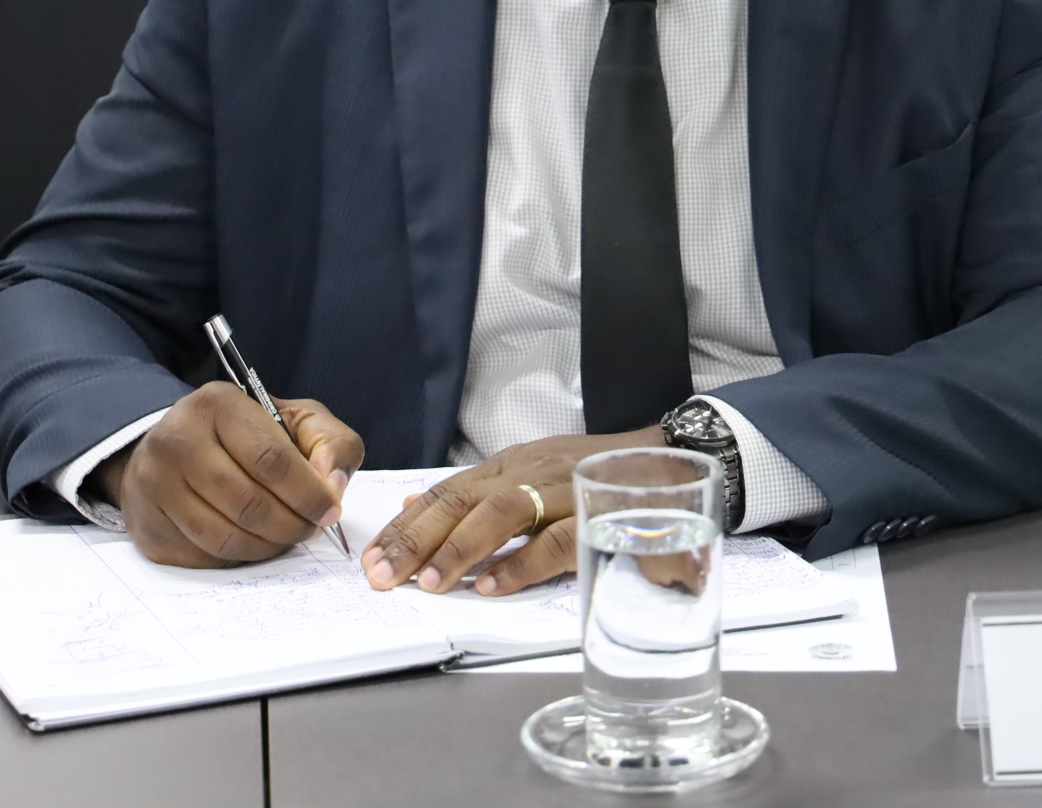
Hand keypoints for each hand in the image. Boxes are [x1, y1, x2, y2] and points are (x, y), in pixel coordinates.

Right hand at [97, 381, 362, 567]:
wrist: (176, 449)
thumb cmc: (246, 435)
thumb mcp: (295, 420)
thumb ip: (330, 443)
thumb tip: (333, 486)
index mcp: (217, 404)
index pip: (270, 459)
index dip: (308, 493)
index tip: (330, 510)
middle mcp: (177, 440)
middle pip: (248, 504)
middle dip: (292, 525)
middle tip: (312, 529)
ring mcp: (155, 485)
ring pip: (226, 537)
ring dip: (270, 546)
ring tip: (288, 536)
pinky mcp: (149, 526)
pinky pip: (205, 556)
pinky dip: (240, 557)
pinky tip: (255, 542)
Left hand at [361, 427, 664, 597]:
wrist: (671, 456)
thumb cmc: (595, 473)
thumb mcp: (529, 473)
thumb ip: (474, 495)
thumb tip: (410, 507)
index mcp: (509, 467)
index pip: (445, 494)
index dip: (405, 526)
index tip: (371, 559)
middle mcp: (529, 473)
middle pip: (461, 501)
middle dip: (416, 539)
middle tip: (382, 575)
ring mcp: (562, 490)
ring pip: (502, 514)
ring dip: (460, 550)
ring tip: (429, 583)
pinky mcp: (597, 514)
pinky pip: (555, 538)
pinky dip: (521, 564)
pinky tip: (492, 585)